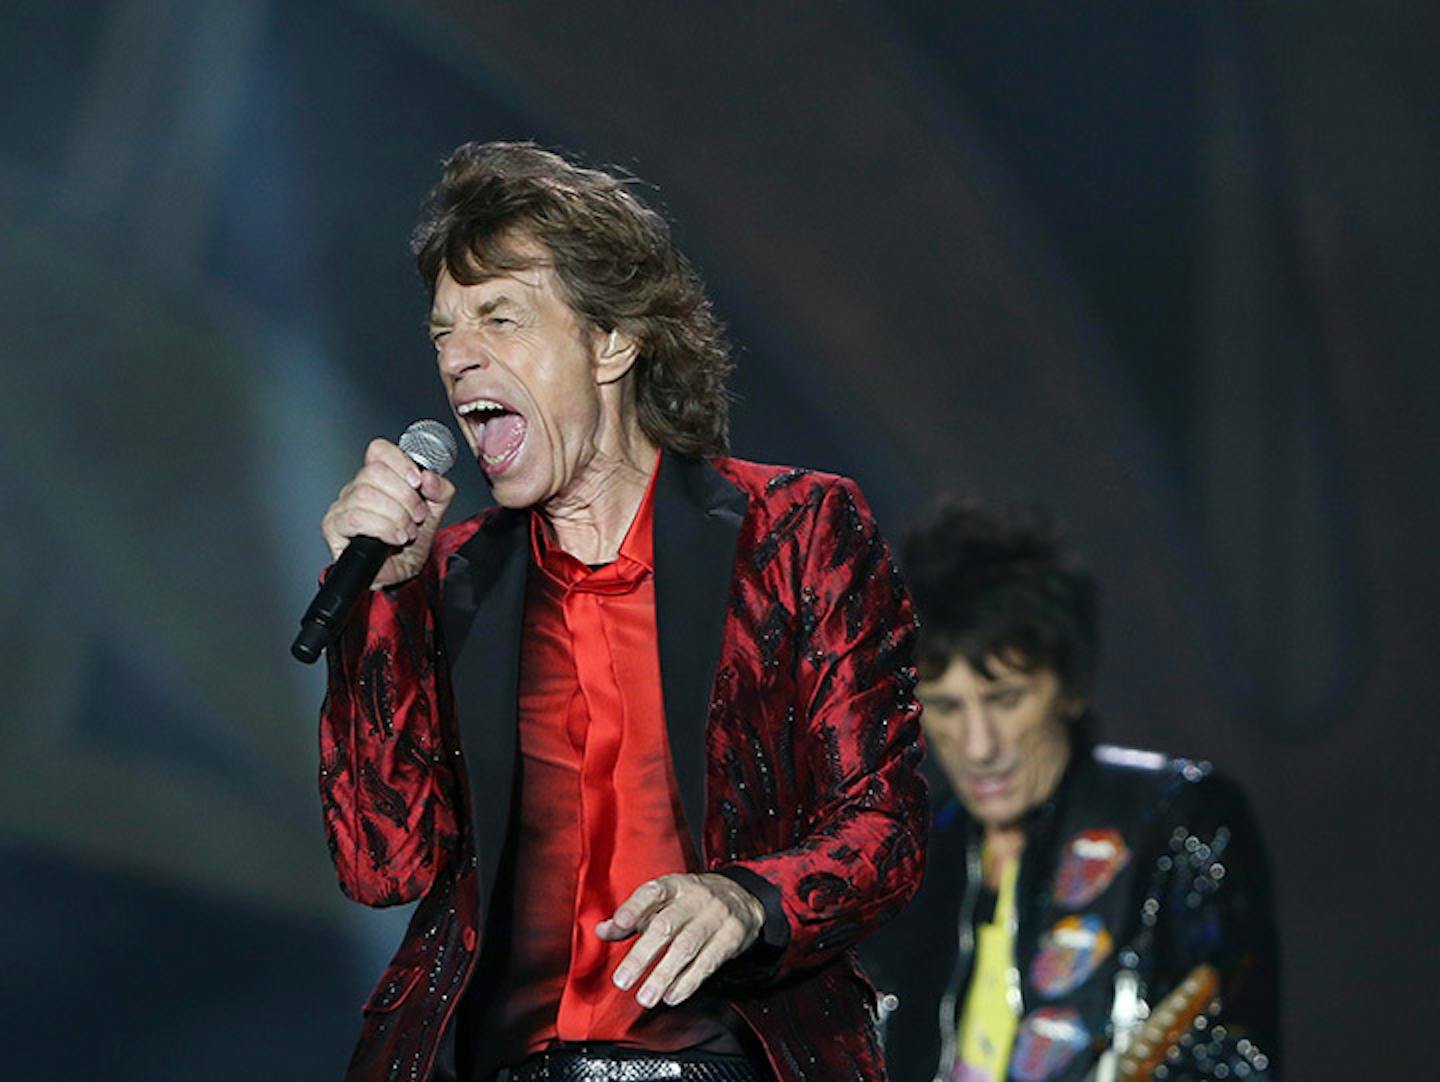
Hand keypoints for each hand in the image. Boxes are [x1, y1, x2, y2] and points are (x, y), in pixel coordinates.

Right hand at [321, 438, 455, 586]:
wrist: (400, 574)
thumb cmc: (410, 543)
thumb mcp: (435, 513)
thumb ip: (440, 490)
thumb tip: (429, 478)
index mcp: (379, 479)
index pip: (378, 451)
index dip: (399, 461)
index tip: (417, 481)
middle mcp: (357, 489)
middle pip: (373, 472)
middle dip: (404, 497)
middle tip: (417, 516)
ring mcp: (343, 507)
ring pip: (364, 494)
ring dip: (395, 515)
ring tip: (407, 531)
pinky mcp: (333, 528)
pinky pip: (355, 518)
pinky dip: (382, 527)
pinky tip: (394, 538)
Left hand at [597, 873, 764, 1007]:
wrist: (743, 896)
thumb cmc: (693, 901)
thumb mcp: (665, 901)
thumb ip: (633, 916)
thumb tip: (602, 930)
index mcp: (674, 885)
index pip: (652, 893)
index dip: (635, 908)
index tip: (619, 924)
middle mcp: (695, 898)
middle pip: (666, 926)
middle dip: (642, 956)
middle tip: (622, 981)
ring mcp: (716, 916)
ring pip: (686, 948)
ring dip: (663, 976)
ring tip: (645, 997)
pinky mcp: (732, 936)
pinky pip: (708, 962)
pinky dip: (687, 982)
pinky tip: (672, 995)